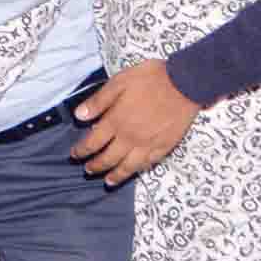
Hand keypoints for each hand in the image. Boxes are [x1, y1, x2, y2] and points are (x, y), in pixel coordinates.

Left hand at [71, 59, 196, 183]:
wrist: (185, 83)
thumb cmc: (151, 78)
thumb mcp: (119, 82)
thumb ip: (98, 101)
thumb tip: (79, 115)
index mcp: (116, 121)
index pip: (93, 142)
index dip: (81, 150)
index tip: (75, 155)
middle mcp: (130, 137)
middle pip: (108, 158)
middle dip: (95, 166)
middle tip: (88, 170)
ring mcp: (148, 144)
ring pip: (128, 166)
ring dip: (115, 175)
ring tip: (108, 181)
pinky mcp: (165, 146)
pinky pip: (149, 164)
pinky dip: (138, 170)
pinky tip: (134, 172)